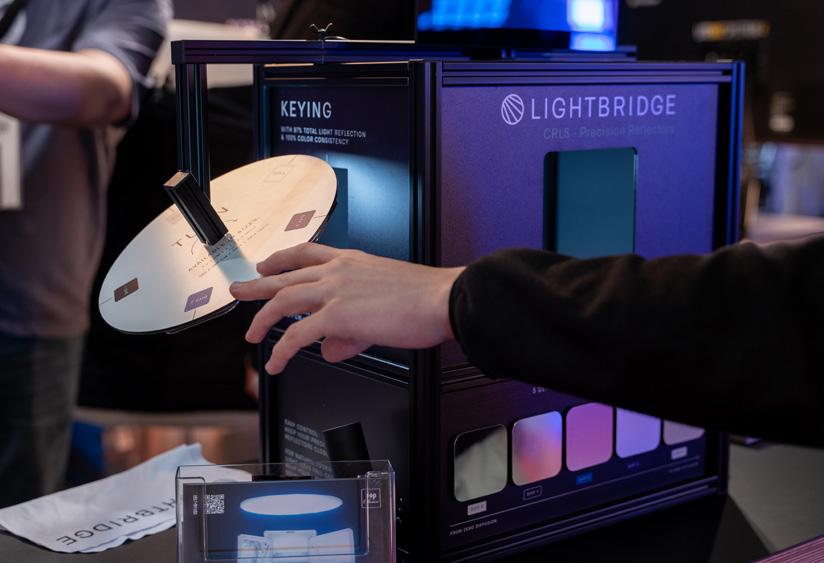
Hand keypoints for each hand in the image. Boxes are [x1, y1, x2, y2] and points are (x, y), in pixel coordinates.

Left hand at [230, 243, 464, 373]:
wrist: (442, 299)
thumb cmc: (425, 298)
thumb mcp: (384, 303)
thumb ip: (351, 329)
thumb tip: (330, 348)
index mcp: (351, 261)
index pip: (307, 254)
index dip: (282, 259)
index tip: (267, 264)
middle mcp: (338, 271)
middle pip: (285, 276)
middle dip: (257, 285)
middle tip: (238, 290)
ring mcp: (335, 291)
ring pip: (283, 301)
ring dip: (262, 318)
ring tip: (251, 334)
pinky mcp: (337, 316)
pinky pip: (297, 334)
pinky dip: (282, 350)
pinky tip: (276, 362)